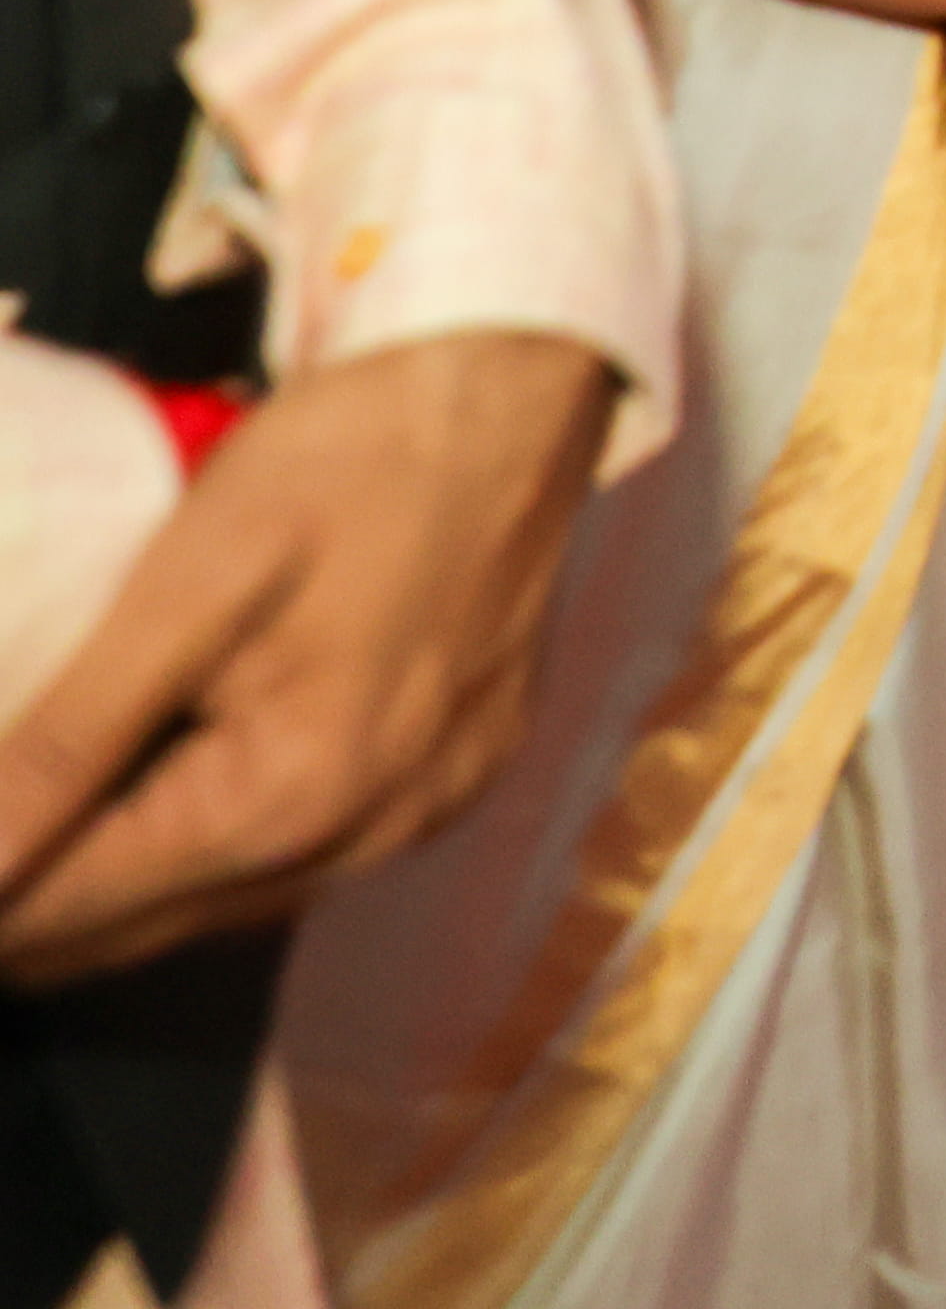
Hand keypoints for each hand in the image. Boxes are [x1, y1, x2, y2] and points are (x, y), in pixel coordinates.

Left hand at [0, 332, 615, 981]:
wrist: (527, 379)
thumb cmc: (353, 454)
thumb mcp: (190, 577)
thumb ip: (70, 737)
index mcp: (293, 796)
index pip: (66, 906)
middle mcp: (366, 839)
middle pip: (138, 933)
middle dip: (24, 903)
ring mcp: (423, 817)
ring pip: (216, 910)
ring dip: (110, 885)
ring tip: (32, 822)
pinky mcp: (456, 780)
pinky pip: (297, 864)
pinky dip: (208, 850)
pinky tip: (167, 790)